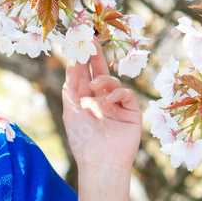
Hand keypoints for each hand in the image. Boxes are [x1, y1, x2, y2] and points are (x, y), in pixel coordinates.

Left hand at [62, 43, 141, 171]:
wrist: (101, 161)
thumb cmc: (82, 140)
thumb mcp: (70, 111)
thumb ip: (71, 88)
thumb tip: (71, 66)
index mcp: (85, 102)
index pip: (84, 77)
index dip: (82, 62)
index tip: (79, 44)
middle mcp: (101, 102)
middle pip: (100, 74)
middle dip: (96, 58)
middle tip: (93, 40)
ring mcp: (116, 106)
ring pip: (113, 82)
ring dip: (103, 80)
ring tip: (94, 88)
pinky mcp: (131, 112)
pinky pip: (126, 93)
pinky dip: (116, 92)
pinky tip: (107, 100)